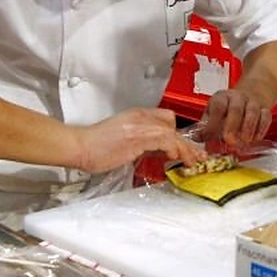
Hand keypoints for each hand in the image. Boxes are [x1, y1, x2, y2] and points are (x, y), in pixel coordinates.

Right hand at [73, 108, 203, 173]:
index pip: (167, 118)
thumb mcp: (124, 140)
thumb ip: (143, 143)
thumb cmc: (96, 146)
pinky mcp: (138, 137)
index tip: (185, 148)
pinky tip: (176, 158)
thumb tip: (159, 152)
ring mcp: (140, 126)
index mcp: (138, 115)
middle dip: (187, 143)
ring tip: (192, 161)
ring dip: (185, 149)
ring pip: (172, 133)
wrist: (79, 145)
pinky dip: (174, 149)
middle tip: (197, 156)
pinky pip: (164, 140)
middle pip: (173, 126)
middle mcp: (141, 117)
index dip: (178, 134)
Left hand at [202, 88, 272, 148]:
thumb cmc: (229, 106)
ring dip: (248, 129)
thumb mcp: (214, 111)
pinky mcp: (265, 108)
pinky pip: (265, 117)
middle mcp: (237, 97)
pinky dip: (261, 130)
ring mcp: (252, 102)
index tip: (210, 137)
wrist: (252, 92)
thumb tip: (197, 139)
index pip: (217, 107)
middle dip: (232, 126)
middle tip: (230, 141)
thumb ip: (206, 126)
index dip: (213, 123)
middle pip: (236, 109)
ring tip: (243, 142)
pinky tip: (254, 139)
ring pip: (252, 112)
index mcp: (222, 97)